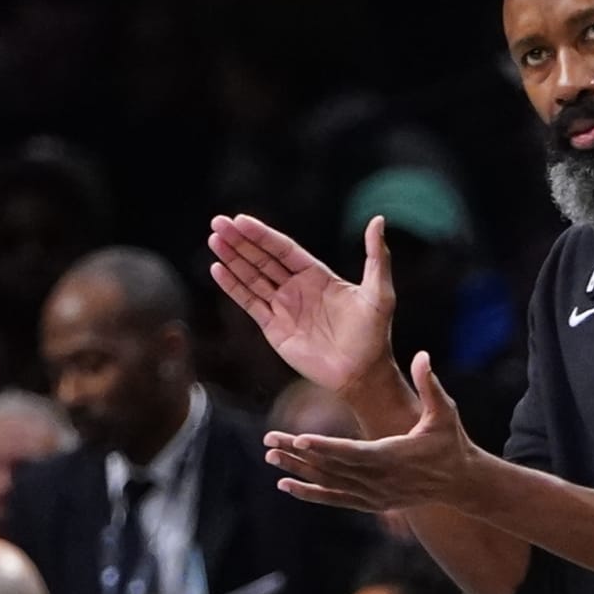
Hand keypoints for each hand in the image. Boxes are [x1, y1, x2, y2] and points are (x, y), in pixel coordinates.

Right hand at [209, 214, 395, 395]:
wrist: (361, 373)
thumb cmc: (374, 334)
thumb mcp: (379, 292)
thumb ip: (376, 256)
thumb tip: (378, 219)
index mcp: (318, 276)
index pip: (284, 249)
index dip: (263, 235)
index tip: (241, 220)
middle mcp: (297, 288)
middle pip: (263, 259)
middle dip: (241, 241)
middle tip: (218, 222)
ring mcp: (284, 307)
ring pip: (252, 278)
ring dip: (232, 259)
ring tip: (214, 240)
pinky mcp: (274, 328)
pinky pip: (249, 303)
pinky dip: (233, 287)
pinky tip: (217, 269)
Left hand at [264, 351, 482, 511]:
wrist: (460, 482)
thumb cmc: (451, 442)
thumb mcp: (445, 412)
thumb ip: (430, 384)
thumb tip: (422, 355)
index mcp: (394, 456)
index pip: (353, 452)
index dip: (325, 446)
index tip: (299, 438)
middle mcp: (380, 479)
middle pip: (332, 466)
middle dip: (298, 452)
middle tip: (269, 438)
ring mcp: (374, 494)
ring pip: (328, 482)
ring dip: (298, 470)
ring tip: (270, 455)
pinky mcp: (371, 502)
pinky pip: (335, 498)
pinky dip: (310, 493)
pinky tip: (285, 484)